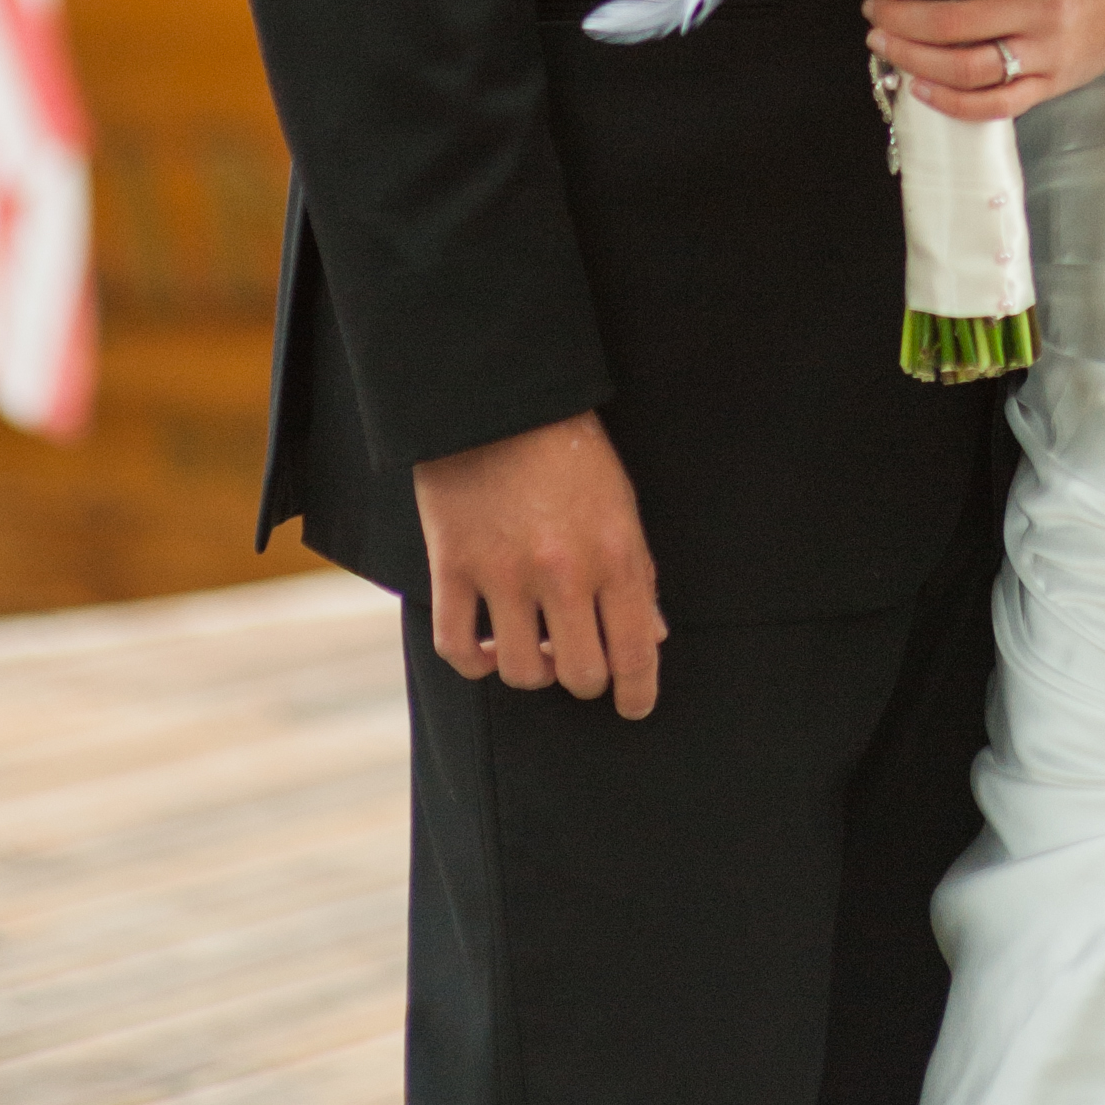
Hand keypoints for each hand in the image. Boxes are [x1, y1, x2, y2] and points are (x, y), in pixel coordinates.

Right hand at [414, 408, 665, 716]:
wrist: (497, 398)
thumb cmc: (569, 449)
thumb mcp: (621, 502)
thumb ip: (638, 573)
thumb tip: (651, 637)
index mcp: (615, 553)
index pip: (636, 652)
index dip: (638, 693)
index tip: (634, 706)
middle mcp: (563, 571)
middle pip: (579, 675)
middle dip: (584, 679)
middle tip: (578, 660)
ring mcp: (504, 573)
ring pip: (519, 672)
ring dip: (530, 669)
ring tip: (533, 643)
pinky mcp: (452, 567)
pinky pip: (457, 649)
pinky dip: (472, 661)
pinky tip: (485, 647)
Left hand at [865, 0, 1104, 122]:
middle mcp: (1037, 9)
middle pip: (951, 22)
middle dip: (899, 19)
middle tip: (873, 15)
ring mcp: (1045, 52)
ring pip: (966, 67)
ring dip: (914, 59)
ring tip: (886, 46)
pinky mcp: (1051, 85)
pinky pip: (994, 104)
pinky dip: (951, 102)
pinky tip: (921, 89)